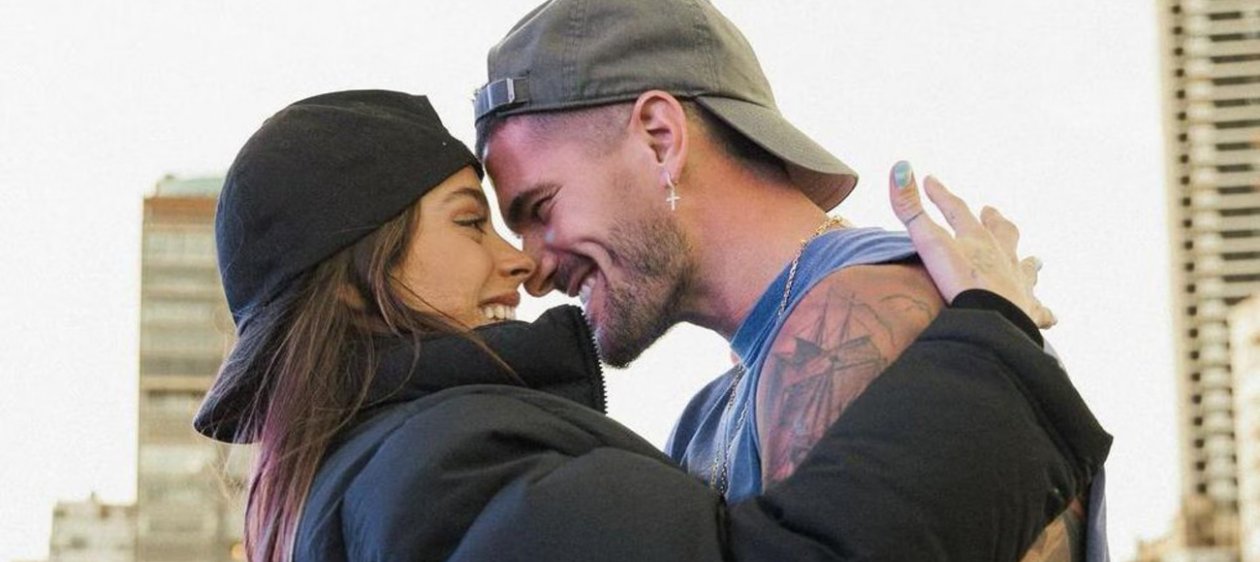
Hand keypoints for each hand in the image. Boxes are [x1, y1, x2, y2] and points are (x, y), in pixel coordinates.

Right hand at [887, 161, 1055, 328]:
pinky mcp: (1028, 310)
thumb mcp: (929, 242)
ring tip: (1034, 260)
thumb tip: (900, 168)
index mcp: (978, 238)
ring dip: (1027, 262)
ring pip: (1026, 267)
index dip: (940, 194)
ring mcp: (1018, 283)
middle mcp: (1003, 256)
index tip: (930, 181)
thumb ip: (910, 210)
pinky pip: (1039, 310)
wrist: (990, 318)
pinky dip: (1044, 311)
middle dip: (995, 221)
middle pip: (1002, 232)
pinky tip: (1052, 316)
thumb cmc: (959, 282)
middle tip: (991, 211)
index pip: (956, 209)